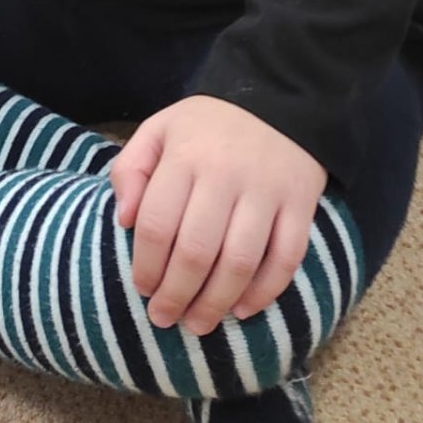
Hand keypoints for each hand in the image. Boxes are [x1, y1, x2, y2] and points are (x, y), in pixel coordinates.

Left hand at [110, 95, 327, 336]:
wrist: (280, 98)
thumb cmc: (208, 125)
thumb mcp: (160, 129)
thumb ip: (131, 168)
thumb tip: (122, 220)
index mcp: (186, 155)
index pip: (158, 224)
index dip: (146, 266)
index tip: (142, 289)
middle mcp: (226, 174)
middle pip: (197, 252)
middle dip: (176, 296)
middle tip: (165, 318)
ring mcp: (266, 190)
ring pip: (239, 263)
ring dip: (215, 304)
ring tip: (197, 324)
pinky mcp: (300, 203)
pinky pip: (285, 258)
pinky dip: (264, 292)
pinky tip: (242, 309)